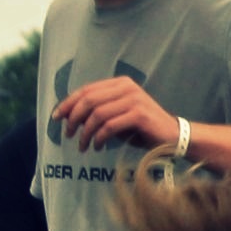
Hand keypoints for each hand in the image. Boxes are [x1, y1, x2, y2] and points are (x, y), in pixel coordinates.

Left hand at [52, 77, 181, 153]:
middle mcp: (127, 88)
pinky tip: (97, 147)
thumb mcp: (118, 115)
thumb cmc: (143, 128)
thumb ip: (98, 111)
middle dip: (73, 118)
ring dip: (85, 133)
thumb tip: (67, 115)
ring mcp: (134, 100)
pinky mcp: (139, 115)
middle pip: (89, 100)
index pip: (87, 90)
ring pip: (97, 114)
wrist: (173, 137)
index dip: (68, 103)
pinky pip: (109, 126)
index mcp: (121, 83)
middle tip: (68, 134)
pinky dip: (99, 138)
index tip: (57, 118)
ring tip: (83, 146)